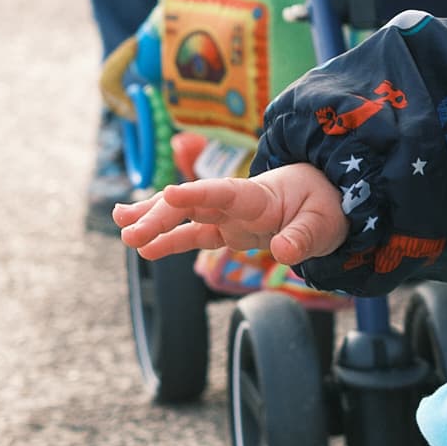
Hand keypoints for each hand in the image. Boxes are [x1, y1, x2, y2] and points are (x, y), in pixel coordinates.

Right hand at [113, 164, 346, 266]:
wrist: (325, 197)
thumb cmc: (325, 205)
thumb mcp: (324, 223)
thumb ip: (303, 237)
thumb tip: (285, 253)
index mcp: (259, 195)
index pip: (224, 192)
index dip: (198, 192)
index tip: (170, 192)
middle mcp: (236, 202)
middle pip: (192, 205)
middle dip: (160, 216)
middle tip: (129, 232)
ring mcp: (229, 215)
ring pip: (184, 215)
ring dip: (153, 220)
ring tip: (120, 227)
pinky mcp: (227, 229)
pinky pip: (193, 234)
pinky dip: (169, 240)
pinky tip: (143, 248)